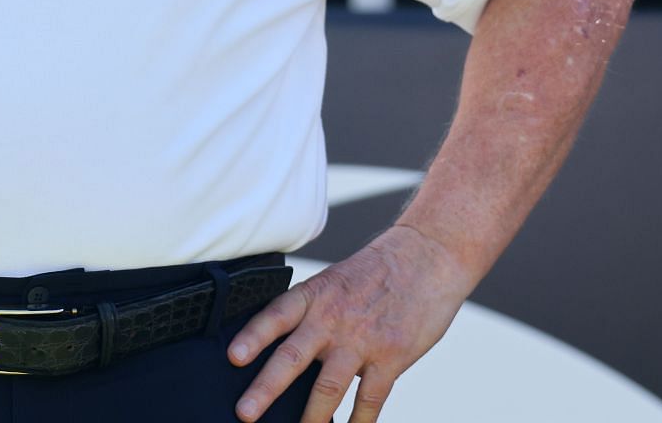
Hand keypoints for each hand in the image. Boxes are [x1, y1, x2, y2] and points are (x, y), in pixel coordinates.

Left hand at [226, 226, 472, 422]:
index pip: (276, 316)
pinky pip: (370, 398)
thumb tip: (284, 352)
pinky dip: (359, 421)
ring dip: (311, 417)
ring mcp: (362, 339)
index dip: (252, 336)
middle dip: (266, 388)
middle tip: (245, 413)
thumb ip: (311, 313)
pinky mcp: (392, 356)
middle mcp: (333, 317)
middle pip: (293, 356)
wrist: (428, 255)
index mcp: (315, 294)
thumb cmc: (377, 272)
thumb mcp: (334, 280)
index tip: (233, 357)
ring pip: (329, 386)